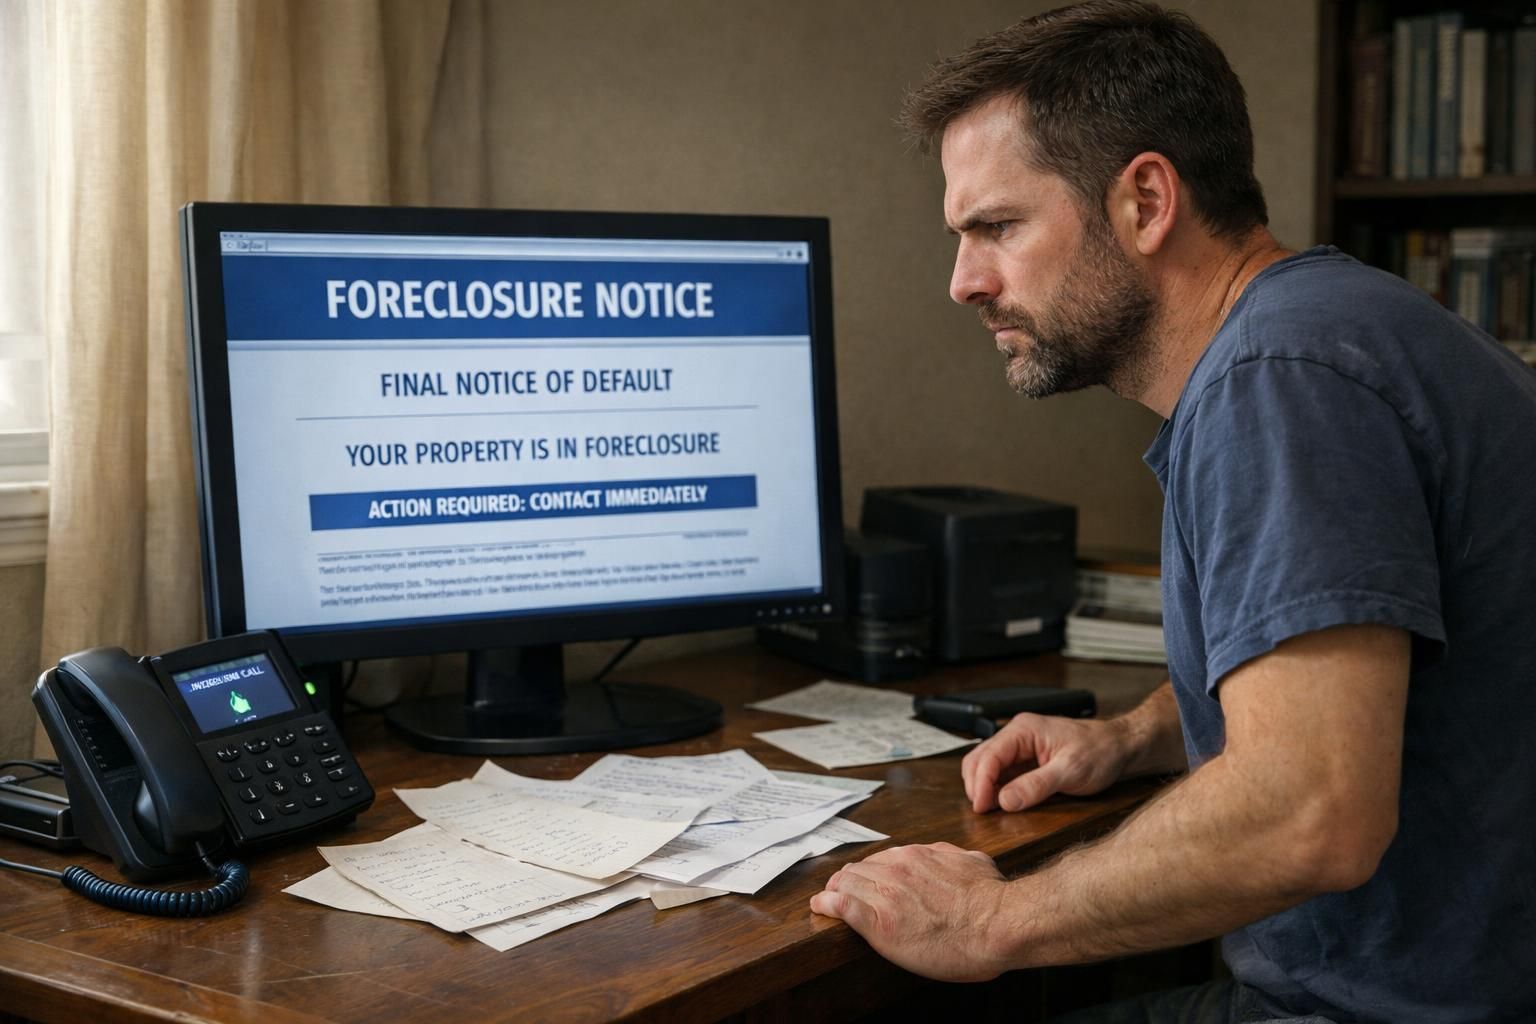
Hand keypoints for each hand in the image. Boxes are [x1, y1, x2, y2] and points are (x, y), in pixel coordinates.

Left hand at [809, 842, 1011, 981]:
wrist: (997, 924)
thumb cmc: (992, 899)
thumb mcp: (973, 861)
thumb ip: (951, 856)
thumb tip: (945, 856)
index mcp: (917, 856)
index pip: (881, 859)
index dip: (870, 870)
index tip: (866, 878)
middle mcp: (897, 870)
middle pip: (858, 870)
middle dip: (848, 879)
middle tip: (841, 888)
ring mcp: (886, 896)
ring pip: (846, 884)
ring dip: (835, 890)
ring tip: (827, 897)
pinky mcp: (879, 924)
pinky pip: (842, 907)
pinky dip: (828, 904)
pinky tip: (821, 906)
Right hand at [961, 712, 1129, 812]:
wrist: (1120, 746)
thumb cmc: (1100, 751)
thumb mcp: (1071, 771)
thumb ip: (1036, 785)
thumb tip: (1005, 801)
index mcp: (1023, 730)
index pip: (988, 756)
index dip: (980, 784)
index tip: (981, 808)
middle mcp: (1017, 734)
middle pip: (979, 759)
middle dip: (976, 785)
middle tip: (983, 812)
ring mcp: (1020, 746)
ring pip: (986, 765)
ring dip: (984, 787)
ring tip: (991, 809)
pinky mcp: (1025, 758)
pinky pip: (1001, 772)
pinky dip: (996, 788)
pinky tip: (1003, 802)